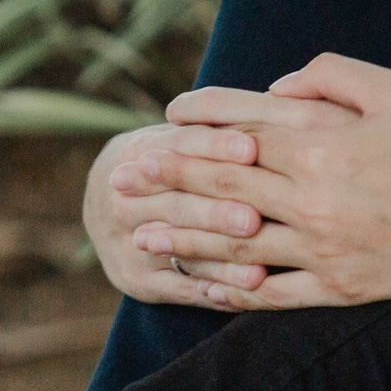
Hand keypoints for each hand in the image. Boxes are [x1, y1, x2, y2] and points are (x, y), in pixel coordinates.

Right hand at [81, 122, 266, 305]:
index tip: (250, 149)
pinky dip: (211, 290)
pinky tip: (244, 294)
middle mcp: (123, 197)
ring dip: (220, 260)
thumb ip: (218, 122)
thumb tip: (280, 96)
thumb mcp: (182, 134)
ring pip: (177, 250)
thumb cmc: (174, 159)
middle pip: (176, 204)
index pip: (179, 147)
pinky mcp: (135, 280)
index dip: (214, 146)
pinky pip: (178, 288)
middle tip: (255, 219)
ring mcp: (126, 241)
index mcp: (139, 151)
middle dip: (216, 212)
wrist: (110, 198)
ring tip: (260, 270)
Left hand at [136, 55, 390, 308]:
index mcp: (322, 146)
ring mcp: (327, 248)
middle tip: (122, 182)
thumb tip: (277, 87)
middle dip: (168, 184)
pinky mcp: (345, 289)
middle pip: (222, 189)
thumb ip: (329, 77)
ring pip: (237, 245)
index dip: (191, 133)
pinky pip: (275, 294)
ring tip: (141, 237)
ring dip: (183, 240)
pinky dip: (234, 290)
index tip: (155, 131)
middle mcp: (315, 198)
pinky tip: (203, 287)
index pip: (237, 136)